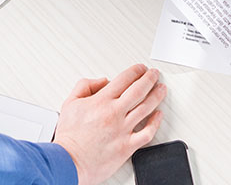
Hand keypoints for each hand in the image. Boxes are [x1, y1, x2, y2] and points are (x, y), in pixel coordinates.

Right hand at [53, 65, 165, 184]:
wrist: (69, 162)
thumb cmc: (69, 137)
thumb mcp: (70, 103)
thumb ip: (85, 86)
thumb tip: (101, 81)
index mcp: (101, 101)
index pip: (124, 79)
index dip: (135, 71)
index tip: (140, 69)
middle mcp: (114, 113)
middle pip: (139, 90)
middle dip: (149, 78)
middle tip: (154, 74)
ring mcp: (123, 130)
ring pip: (146, 108)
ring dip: (157, 95)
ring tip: (161, 89)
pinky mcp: (127, 146)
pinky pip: (147, 133)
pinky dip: (155, 123)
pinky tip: (158, 116)